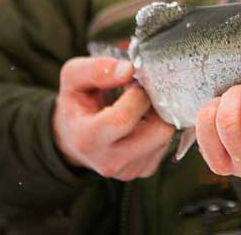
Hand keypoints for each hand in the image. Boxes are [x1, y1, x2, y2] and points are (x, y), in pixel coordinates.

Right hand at [52, 57, 174, 180]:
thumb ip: (96, 70)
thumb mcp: (73, 78)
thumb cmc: (77, 103)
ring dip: (161, 114)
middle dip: (157, 105)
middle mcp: (110, 161)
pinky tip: (145, 118)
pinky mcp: (145, 169)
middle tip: (146, 92)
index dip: (137, 95)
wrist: (75, 136)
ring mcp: (130, 169)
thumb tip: (129, 70)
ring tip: (143, 104)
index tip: (135, 82)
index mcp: (87, 140)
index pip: (125, 119)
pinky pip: (167, 144)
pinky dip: (160, 125)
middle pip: (158, 132)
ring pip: (166, 137)